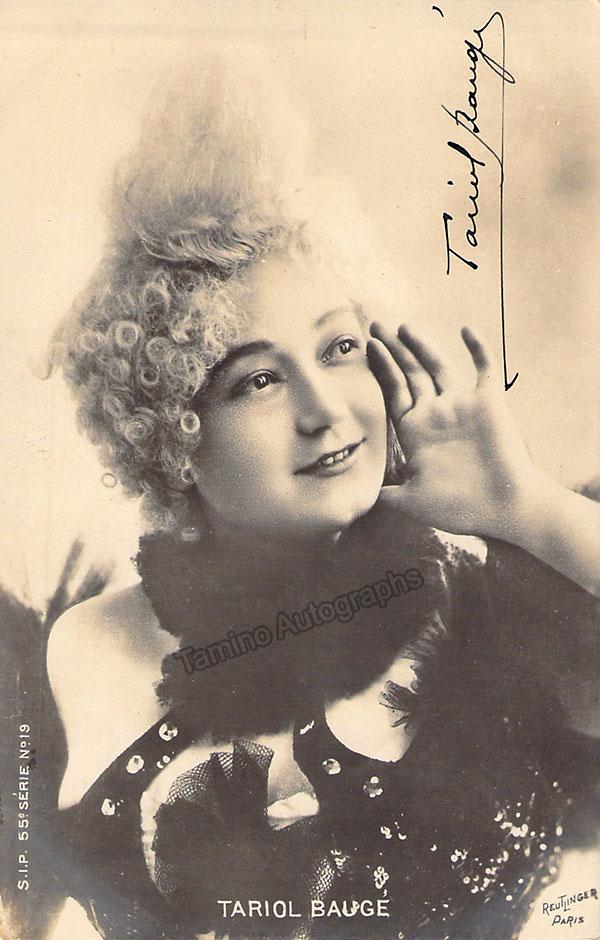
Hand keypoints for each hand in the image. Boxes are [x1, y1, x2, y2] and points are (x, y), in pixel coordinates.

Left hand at [367, 322, 536, 537]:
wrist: (507, 509)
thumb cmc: (463, 509)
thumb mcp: (414, 502)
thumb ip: (387, 495)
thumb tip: (357, 498)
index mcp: (416, 432)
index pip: (393, 393)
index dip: (381, 369)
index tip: (367, 347)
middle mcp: (436, 415)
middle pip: (410, 374)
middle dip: (393, 350)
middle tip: (375, 324)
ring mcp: (462, 407)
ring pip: (438, 367)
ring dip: (422, 345)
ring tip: (404, 326)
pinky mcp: (489, 404)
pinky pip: (483, 369)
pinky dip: (477, 348)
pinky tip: (465, 329)